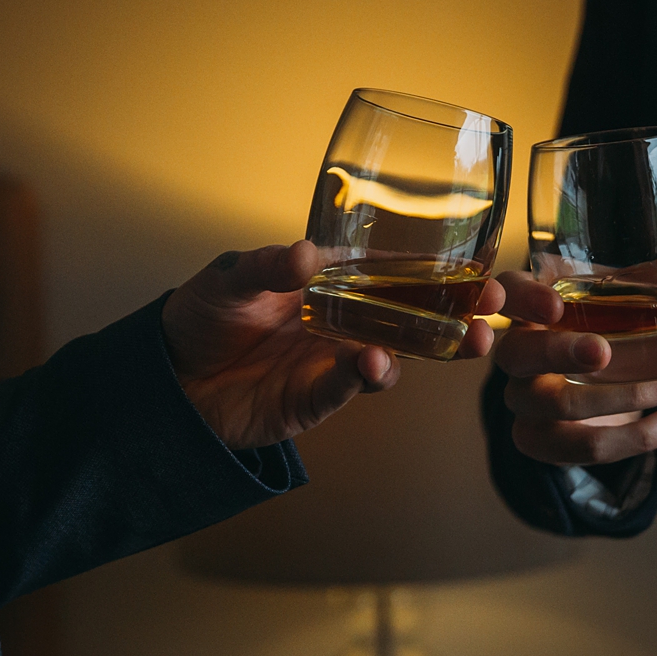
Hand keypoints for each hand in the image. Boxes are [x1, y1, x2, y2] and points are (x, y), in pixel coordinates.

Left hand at [161, 240, 505, 449]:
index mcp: (332, 282)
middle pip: (414, 318)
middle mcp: (343, 323)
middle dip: (459, 315)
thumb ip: (268, 266)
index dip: (438, 269)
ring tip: (457, 341)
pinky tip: (375, 364)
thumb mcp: (231, 277)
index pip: (395, 272)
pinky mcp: (315, 400)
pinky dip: (365, 377)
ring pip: (397, 356)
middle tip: (491, 309)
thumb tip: (305, 255)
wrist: (165, 380)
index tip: (478, 264)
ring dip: (430, 348)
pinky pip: (348, 387)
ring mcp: (333, 362)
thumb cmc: (201, 316)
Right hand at [492, 242, 656, 466]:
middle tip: (606, 353)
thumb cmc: (603, 328)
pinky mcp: (538, 440)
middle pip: (517, 354)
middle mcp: (515, 351)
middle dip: (561, 354)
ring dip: (623, 399)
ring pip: (556, 406)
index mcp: (529, 305)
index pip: (507, 293)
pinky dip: (635, 440)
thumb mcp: (624, 301)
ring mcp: (523, 399)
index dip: (524, 299)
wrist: (591, 389)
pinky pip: (579, 448)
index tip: (555, 305)